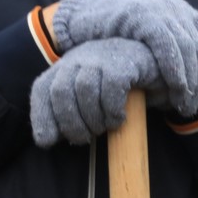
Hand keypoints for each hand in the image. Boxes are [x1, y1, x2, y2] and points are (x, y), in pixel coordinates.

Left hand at [30, 38, 168, 146]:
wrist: (156, 65)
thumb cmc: (118, 88)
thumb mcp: (89, 100)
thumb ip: (68, 115)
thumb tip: (45, 140)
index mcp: (66, 66)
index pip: (42, 89)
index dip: (42, 118)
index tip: (49, 141)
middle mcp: (79, 57)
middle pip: (61, 90)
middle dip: (70, 123)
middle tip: (85, 139)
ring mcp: (102, 55)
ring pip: (84, 88)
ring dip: (93, 117)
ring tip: (104, 128)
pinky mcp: (124, 60)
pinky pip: (111, 86)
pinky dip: (112, 109)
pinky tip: (119, 118)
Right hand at [52, 0, 197, 115]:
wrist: (82, 17)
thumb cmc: (116, 35)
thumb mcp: (149, 40)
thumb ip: (170, 50)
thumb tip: (192, 76)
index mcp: (181, 11)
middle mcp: (175, 7)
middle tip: (194, 105)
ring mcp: (160, 9)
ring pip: (188, 46)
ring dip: (189, 79)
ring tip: (183, 103)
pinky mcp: (144, 15)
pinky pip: (167, 44)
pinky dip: (174, 67)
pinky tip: (175, 86)